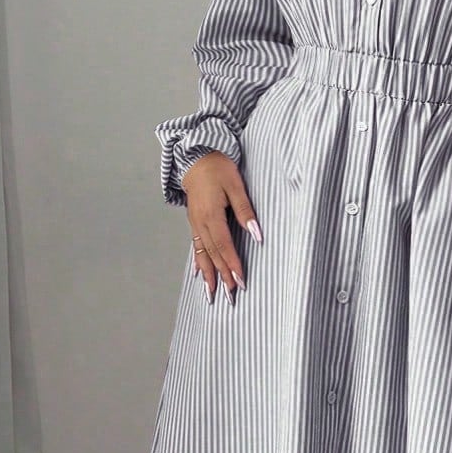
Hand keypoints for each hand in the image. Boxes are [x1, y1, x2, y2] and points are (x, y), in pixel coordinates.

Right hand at [181, 152, 261, 300]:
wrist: (197, 157)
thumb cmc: (218, 168)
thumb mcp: (236, 185)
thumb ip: (246, 210)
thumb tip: (257, 234)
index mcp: (211, 214)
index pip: (224, 245)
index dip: (232, 264)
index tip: (240, 281)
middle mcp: (200, 222)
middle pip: (212, 254)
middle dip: (222, 275)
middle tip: (231, 296)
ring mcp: (195, 223)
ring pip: (202, 253)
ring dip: (208, 274)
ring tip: (212, 293)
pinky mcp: (194, 221)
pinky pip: (195, 246)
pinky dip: (198, 261)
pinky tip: (199, 274)